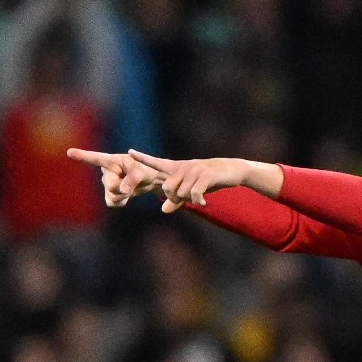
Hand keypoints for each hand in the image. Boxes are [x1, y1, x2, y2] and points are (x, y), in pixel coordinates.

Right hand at [66, 148, 173, 208]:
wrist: (149, 179)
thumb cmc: (146, 169)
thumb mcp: (142, 172)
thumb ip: (132, 180)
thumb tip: (123, 191)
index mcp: (112, 161)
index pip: (95, 158)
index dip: (82, 156)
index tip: (69, 152)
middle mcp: (107, 172)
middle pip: (110, 185)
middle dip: (122, 188)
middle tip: (133, 184)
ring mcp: (107, 183)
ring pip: (111, 196)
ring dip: (123, 196)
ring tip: (130, 188)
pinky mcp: (111, 194)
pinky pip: (112, 203)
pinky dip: (121, 202)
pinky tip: (127, 196)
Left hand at [127, 150, 253, 212]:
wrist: (232, 170)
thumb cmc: (209, 180)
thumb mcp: (191, 190)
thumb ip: (176, 200)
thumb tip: (163, 210)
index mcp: (177, 168)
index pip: (156, 163)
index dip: (143, 158)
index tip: (129, 152)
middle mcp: (183, 167)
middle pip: (167, 188)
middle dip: (174, 199)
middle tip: (186, 200)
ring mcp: (194, 170)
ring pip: (181, 193)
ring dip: (189, 200)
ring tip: (199, 199)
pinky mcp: (205, 176)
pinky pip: (194, 193)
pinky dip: (197, 201)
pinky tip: (203, 203)